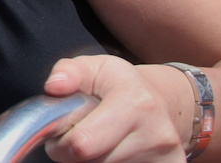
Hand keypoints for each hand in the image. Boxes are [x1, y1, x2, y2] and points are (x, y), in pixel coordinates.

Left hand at [42, 56, 185, 161]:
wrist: (161, 102)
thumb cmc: (118, 84)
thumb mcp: (92, 66)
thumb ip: (67, 72)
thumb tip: (54, 87)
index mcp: (135, 102)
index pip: (82, 143)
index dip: (61, 142)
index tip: (61, 131)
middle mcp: (156, 133)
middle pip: (92, 162)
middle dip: (75, 152)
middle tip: (80, 133)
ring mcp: (166, 157)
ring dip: (93, 159)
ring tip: (100, 138)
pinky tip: (114, 148)